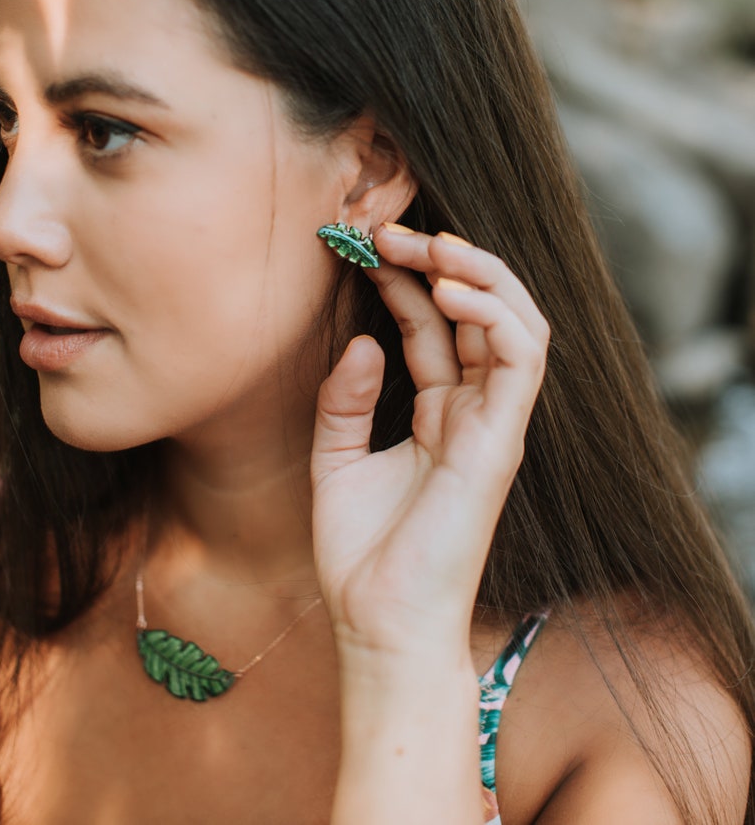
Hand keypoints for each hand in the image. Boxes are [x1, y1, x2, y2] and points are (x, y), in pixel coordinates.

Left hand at [310, 225, 549, 663]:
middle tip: (392, 232)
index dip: (403, 278)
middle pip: (480, 311)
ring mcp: (494, 422)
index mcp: (439, 412)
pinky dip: (494, 313)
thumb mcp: (335, 459)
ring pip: (517, 321)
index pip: (434, 324)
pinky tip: (447, 290)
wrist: (379, 624)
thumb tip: (362, 341)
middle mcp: (474, 410)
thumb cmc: (362, 554)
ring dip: (479, 272)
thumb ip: (346, 398)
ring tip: (429, 246)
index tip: (361, 245)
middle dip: (444, 261)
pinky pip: (521, 358)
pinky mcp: (503, 439)